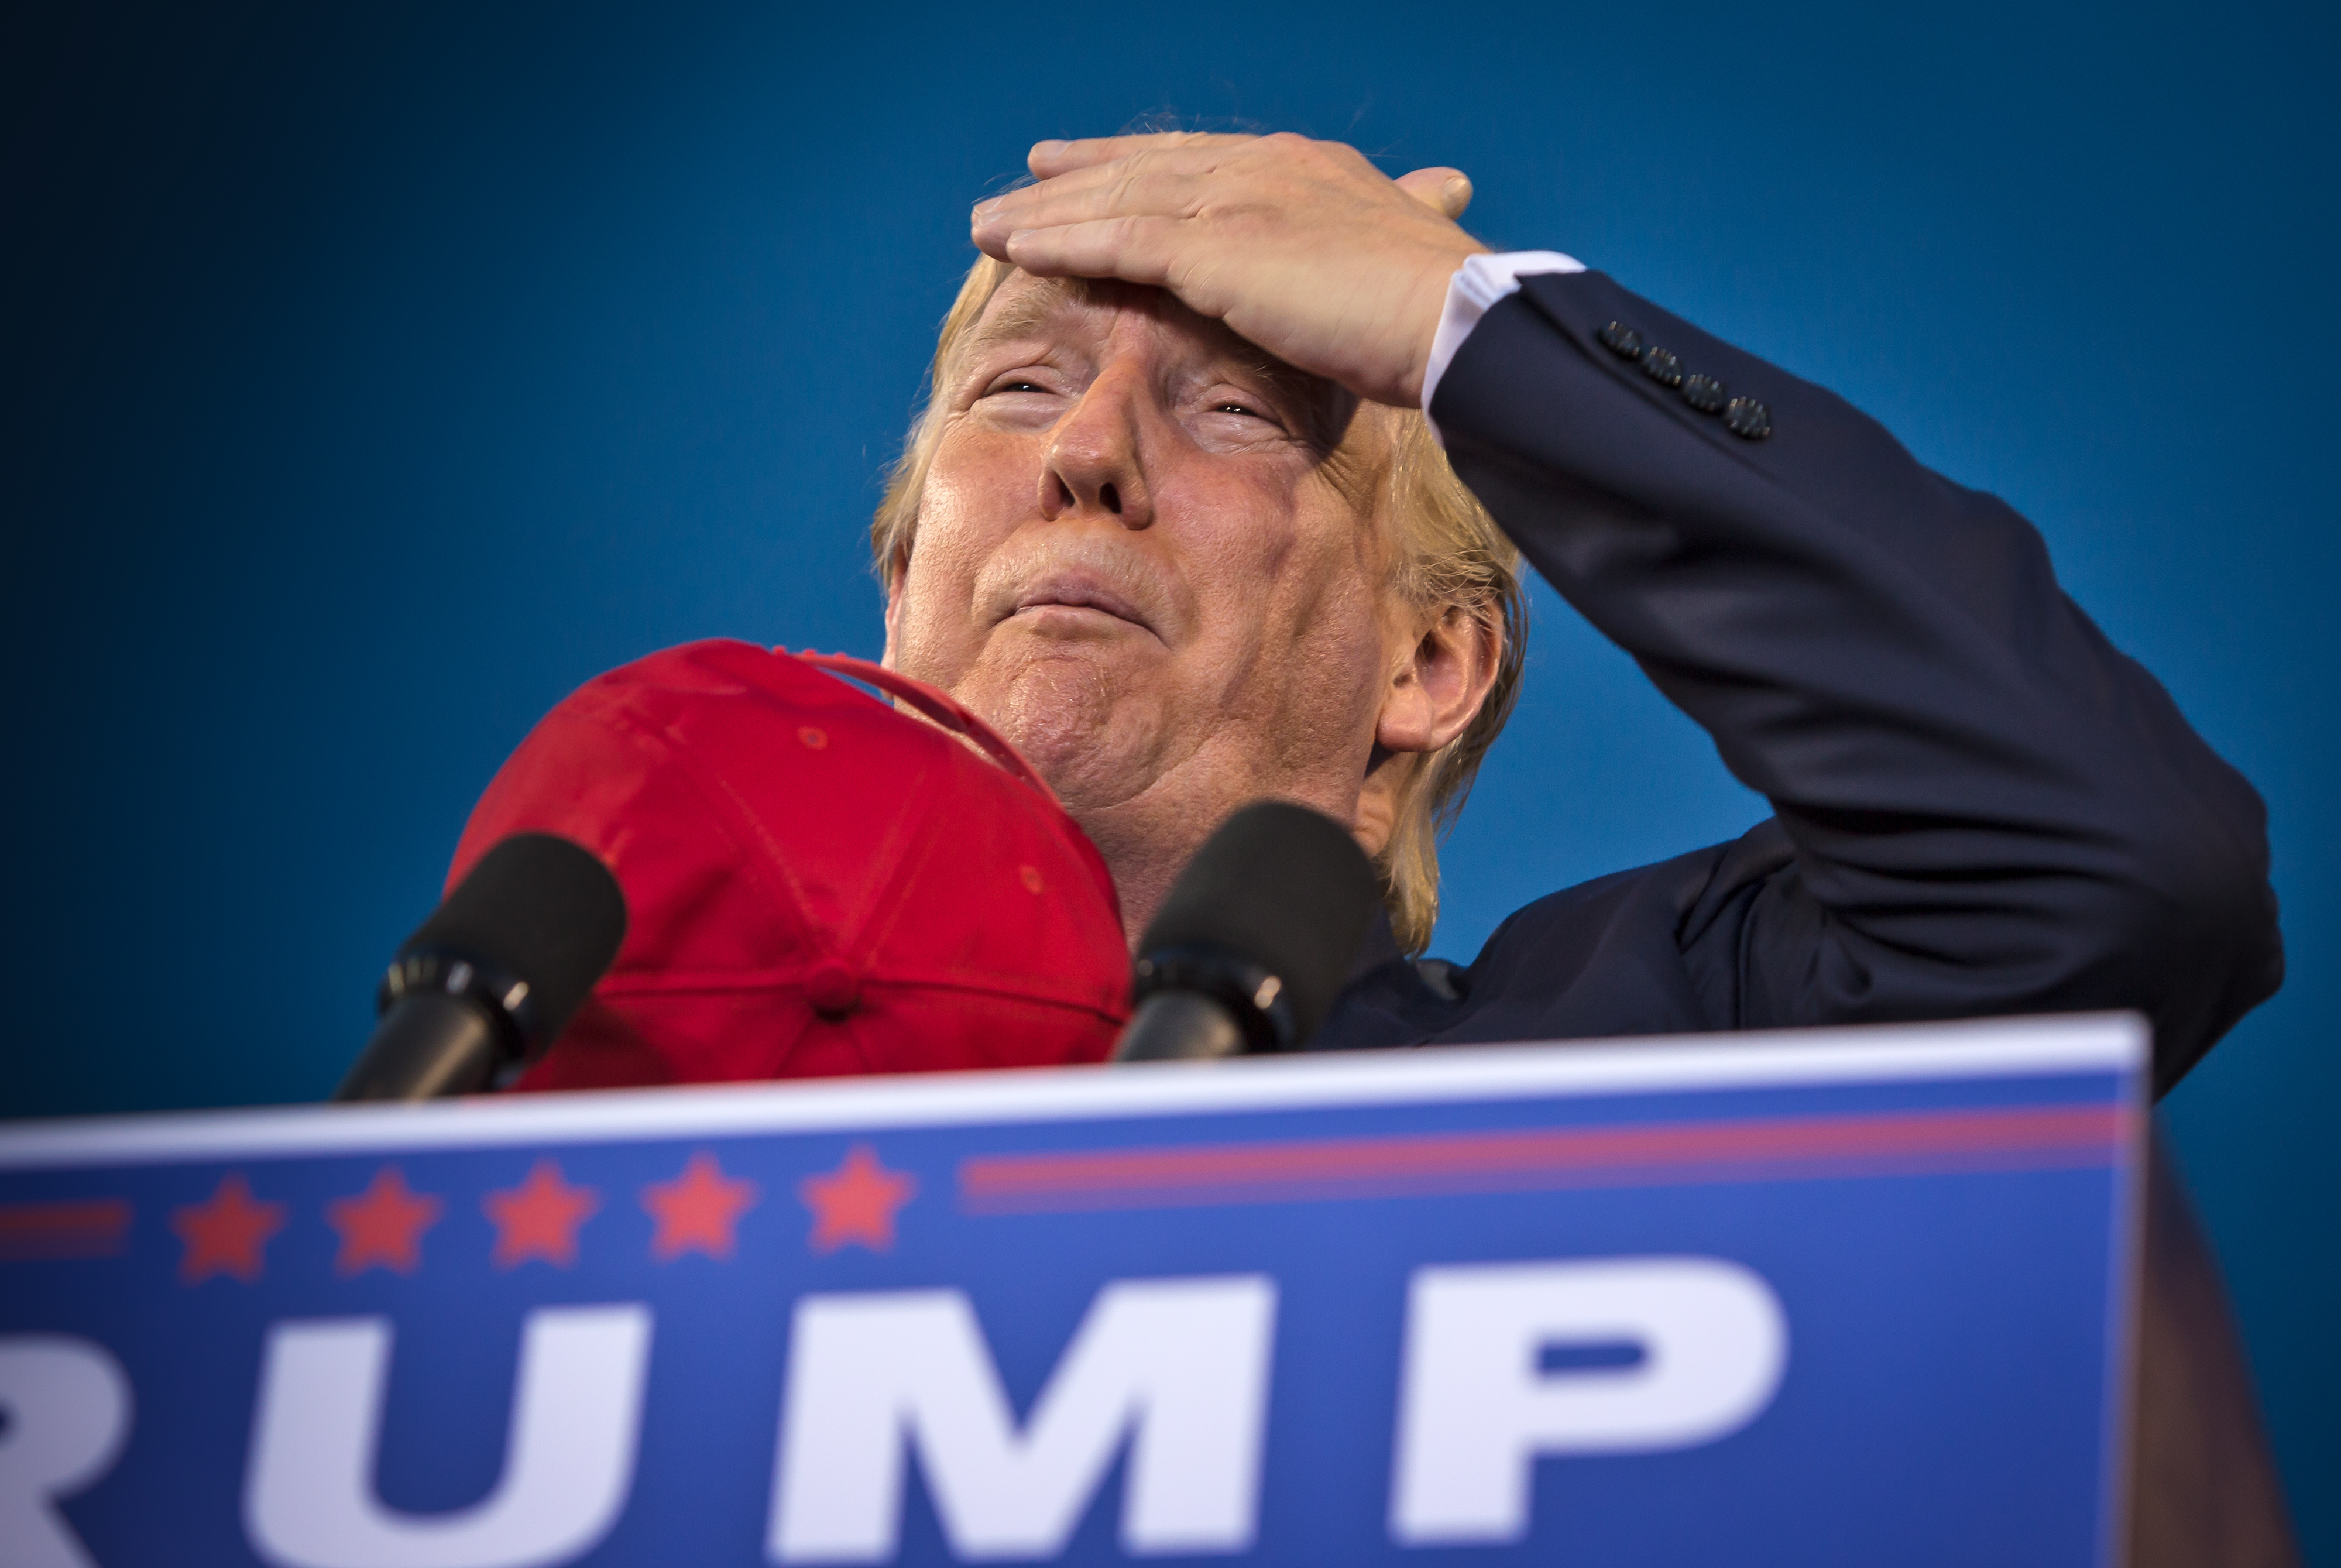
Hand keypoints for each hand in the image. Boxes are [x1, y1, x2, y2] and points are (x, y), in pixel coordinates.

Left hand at [970, 132, 1486, 408]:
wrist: (1457, 321)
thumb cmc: (1441, 317)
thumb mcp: (1401, 270)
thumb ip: (1377, 249)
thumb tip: (1417, 226)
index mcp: (1307, 172)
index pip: (1203, 162)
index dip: (1141, 164)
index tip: (1091, 168)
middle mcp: (1263, 171)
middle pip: (1148, 169)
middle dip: (1078, 178)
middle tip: (1020, 185)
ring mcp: (1236, 202)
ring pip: (1117, 199)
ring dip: (1045, 214)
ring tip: (988, 225)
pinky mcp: (1214, 247)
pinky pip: (1115, 239)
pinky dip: (1060, 242)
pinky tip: (1013, 249)